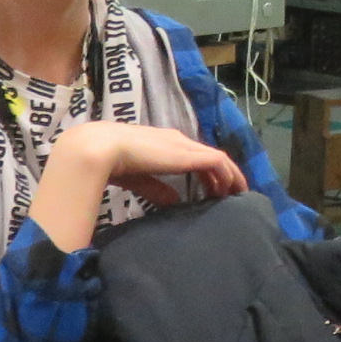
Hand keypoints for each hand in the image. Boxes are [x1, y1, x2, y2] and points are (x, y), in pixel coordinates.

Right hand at [29, 123, 247, 251]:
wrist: (104, 147)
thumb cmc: (114, 162)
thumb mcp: (139, 178)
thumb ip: (156, 188)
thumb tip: (172, 201)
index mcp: (164, 143)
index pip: (193, 155)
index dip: (205, 172)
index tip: (213, 190)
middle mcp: (178, 141)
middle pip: (210, 155)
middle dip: (223, 175)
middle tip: (230, 195)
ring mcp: (184, 146)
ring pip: (218, 158)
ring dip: (230, 176)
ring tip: (236, 194)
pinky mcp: (188, 154)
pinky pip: (217, 162)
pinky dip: (227, 175)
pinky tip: (228, 190)